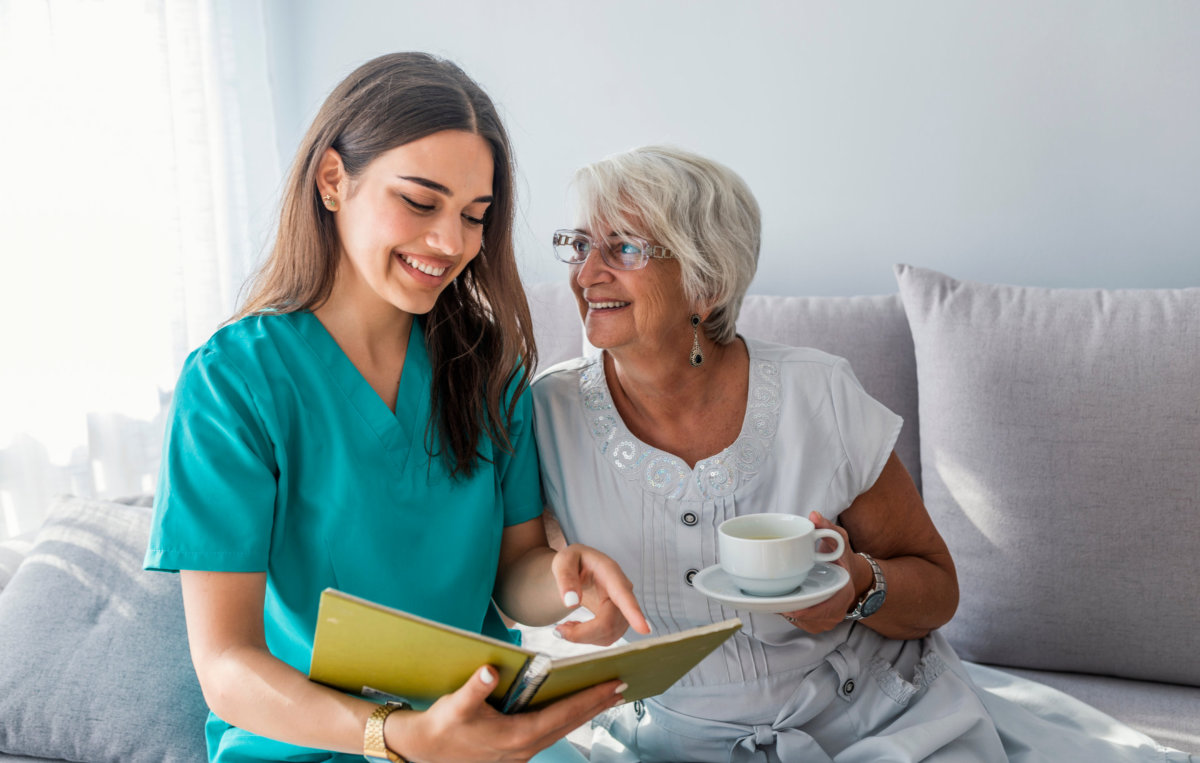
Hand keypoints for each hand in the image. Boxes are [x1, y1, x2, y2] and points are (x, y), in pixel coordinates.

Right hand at [389, 665, 625, 761]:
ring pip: (562, 730)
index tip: (612, 685)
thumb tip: (489, 673)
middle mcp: (525, 748)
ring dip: (584, 712)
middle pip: (570, 723)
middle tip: (621, 687)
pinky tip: (571, 709)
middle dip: (596, 705)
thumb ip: (474, 689)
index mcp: (517, 736)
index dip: (590, 698)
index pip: (563, 714)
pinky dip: (566, 719)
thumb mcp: (456, 706)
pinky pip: (549, 733)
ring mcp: (521, 753)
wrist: (423, 750)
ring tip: (604, 696)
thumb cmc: (441, 726)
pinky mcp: (515, 752)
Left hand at [551, 544, 650, 644]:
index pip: (623, 594)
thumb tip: (572, 601)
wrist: (580, 567)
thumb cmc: (572, 561)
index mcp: (610, 572)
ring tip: (565, 626)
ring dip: (583, 637)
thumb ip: (565, 577)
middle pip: (610, 623)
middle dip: (582, 633)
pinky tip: (576, 627)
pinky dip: (588, 638)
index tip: (644, 629)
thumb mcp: (563, 561)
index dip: (634, 613)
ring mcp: (624, 607)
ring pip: (609, 635)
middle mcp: (623, 590)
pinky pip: (607, 638)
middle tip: (558, 630)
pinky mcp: (619, 620)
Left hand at [776, 511, 856, 633]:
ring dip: (784, 610)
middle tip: (767, 597)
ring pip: (800, 621)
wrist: (850, 576)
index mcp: (843, 593)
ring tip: (769, 596)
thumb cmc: (842, 558)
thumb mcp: (838, 539)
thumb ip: (827, 527)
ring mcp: (826, 620)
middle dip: (786, 609)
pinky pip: (798, 621)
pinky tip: (777, 600)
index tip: (785, 607)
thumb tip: (814, 516)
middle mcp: (836, 611)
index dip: (804, 611)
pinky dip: (787, 612)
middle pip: (807, 618)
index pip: (824, 609)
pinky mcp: (816, 623)